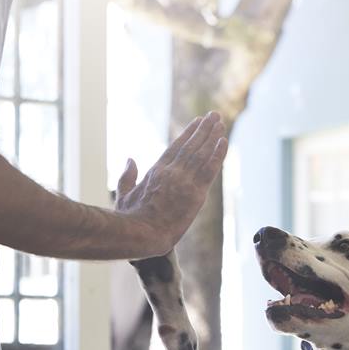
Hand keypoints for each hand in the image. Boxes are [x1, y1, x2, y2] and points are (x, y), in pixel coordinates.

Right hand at [115, 111, 227, 257]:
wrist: (141, 233)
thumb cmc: (130, 218)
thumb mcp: (124, 194)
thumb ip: (127, 176)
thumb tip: (130, 160)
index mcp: (157, 170)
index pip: (176, 146)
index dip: (189, 133)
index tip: (198, 122)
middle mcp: (172, 172)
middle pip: (192, 146)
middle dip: (204, 129)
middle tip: (214, 116)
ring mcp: (185, 181)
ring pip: (203, 154)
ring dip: (213, 136)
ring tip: (220, 122)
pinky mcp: (196, 194)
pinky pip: (210, 170)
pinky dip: (218, 154)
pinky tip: (224, 141)